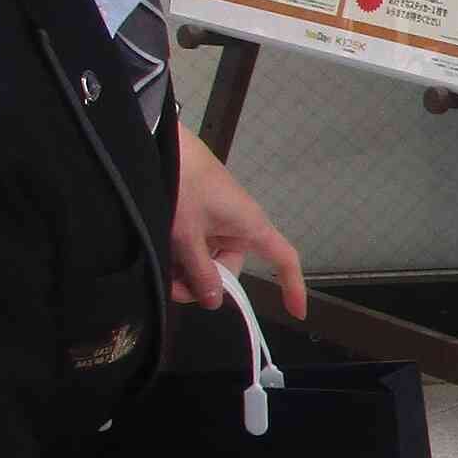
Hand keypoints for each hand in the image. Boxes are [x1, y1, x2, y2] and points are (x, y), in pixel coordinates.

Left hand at [171, 126, 305, 318]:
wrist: (160, 144)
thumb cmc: (183, 185)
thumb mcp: (187, 236)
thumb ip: (200, 272)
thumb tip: (214, 301)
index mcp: (250, 227)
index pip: (284, 259)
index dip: (293, 286)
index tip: (296, 313)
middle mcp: (239, 225)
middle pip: (230, 267)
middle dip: (204, 282)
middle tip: (173, 289)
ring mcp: (218, 219)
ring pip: (208, 257)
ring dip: (187, 270)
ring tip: (161, 270)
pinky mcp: (199, 213)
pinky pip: (197, 244)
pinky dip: (181, 255)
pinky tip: (162, 255)